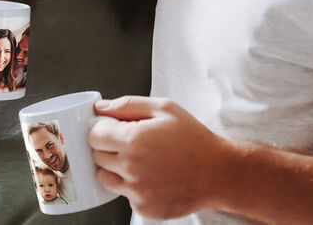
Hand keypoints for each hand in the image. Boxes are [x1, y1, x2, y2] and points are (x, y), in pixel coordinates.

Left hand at [89, 96, 230, 219]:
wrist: (217, 173)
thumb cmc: (194, 139)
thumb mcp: (165, 109)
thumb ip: (128, 105)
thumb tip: (101, 107)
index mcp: (133, 140)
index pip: (94, 136)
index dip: (104, 130)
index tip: (115, 129)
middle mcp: (131, 168)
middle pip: (97, 157)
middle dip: (109, 147)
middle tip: (132, 144)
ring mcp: (136, 191)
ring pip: (105, 178)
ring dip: (115, 169)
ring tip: (141, 161)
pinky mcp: (143, 207)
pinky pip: (124, 195)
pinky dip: (133, 186)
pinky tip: (153, 177)